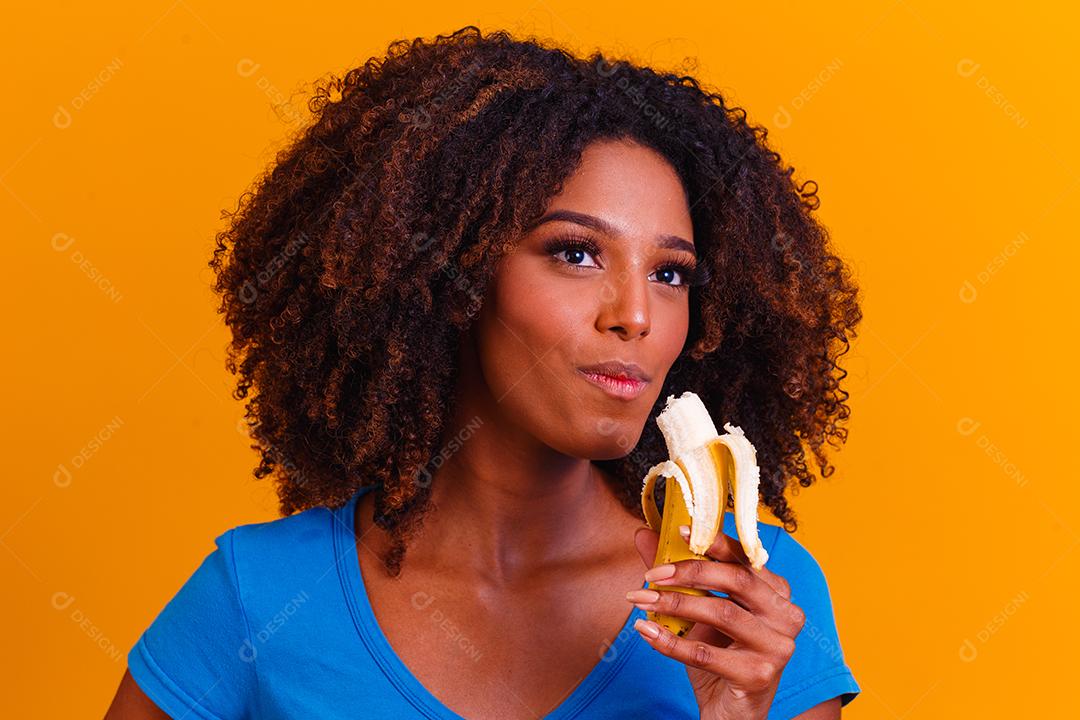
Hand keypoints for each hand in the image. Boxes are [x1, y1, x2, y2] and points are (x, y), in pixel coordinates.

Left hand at [629, 525, 805, 719]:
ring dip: (673, 605)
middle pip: (736, 580)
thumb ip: (677, 574)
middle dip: (689, 572)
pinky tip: (646, 631)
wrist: (732, 712)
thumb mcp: (699, 611)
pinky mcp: (758, 676)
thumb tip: (645, 535)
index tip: (678, 532)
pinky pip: (706, 653)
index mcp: (777, 592)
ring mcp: (776, 647)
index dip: (713, 542)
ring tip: (640, 600)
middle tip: (651, 574)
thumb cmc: (720, 655)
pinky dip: (670, 641)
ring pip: (720, 613)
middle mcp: (786, 616)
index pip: (745, 558)